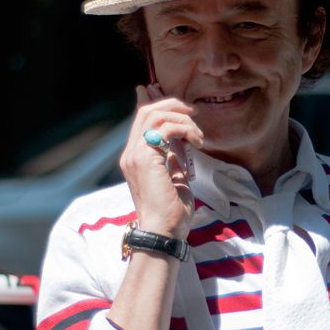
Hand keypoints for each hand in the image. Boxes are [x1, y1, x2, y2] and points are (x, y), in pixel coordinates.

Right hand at [119, 84, 203, 238]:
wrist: (164, 231)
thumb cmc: (172, 213)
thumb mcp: (175, 178)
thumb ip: (174, 158)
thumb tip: (181, 142)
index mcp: (136, 159)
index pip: (141, 121)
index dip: (154, 102)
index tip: (175, 98)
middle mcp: (131, 154)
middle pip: (147, 111)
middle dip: (173, 106)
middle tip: (193, 114)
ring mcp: (135, 155)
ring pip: (154, 114)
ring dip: (181, 118)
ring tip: (198, 134)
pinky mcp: (145, 158)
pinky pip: (165, 128)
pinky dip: (184, 128)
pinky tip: (196, 141)